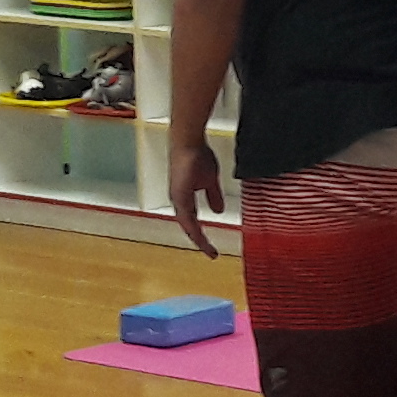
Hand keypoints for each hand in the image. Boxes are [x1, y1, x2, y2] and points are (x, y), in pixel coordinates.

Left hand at [168, 137, 226, 257]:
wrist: (189, 142)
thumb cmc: (197, 156)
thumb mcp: (210, 180)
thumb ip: (213, 196)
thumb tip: (218, 210)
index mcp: (185, 199)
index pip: (193, 222)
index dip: (202, 235)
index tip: (212, 246)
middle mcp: (179, 201)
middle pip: (189, 228)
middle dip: (201, 242)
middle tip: (212, 254)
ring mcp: (178, 198)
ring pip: (187, 225)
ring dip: (198, 238)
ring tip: (208, 249)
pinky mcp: (180, 194)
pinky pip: (187, 216)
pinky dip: (193, 227)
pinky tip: (201, 235)